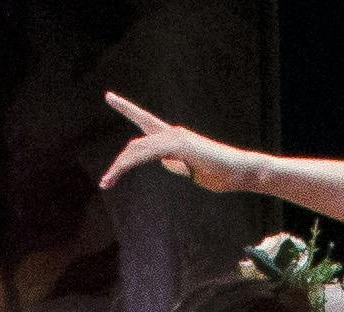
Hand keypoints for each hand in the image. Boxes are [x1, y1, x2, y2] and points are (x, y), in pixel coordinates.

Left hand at [99, 92, 262, 193]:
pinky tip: (120, 172)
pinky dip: (132, 162)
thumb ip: (175, 163)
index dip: (126, 107)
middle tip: (104, 183)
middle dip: (117, 164)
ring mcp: (175, 137)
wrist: (240, 172)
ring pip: (138, 150)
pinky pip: (148, 153)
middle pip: (135, 145)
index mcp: (173, 139)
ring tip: (106, 184)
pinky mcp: (179, 146)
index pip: (145, 120)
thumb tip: (164, 161)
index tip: (109, 96)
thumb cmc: (219, 174)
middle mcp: (172, 133)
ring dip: (119, 168)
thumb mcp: (190, 170)